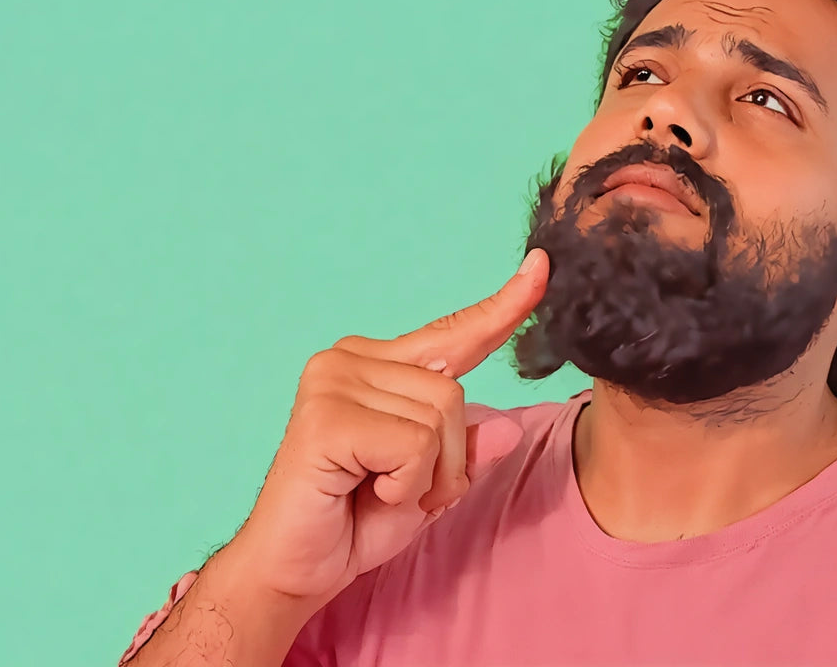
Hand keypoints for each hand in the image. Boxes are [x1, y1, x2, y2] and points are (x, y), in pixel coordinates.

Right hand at [224, 249, 548, 606]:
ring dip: (425, 476)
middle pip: (454, 392)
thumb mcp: (432, 483)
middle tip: (398, 489)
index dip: (502, 307)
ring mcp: (333, 381)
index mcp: (377, 364)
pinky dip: (405, 484)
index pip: (453, 333)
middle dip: (446, 459)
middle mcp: (350, 359)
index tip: (541, 267)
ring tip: (379, 491)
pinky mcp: (327, 416)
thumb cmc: (356, 521)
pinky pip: (414, 445)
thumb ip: (466, 449)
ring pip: (439, 419)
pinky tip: (365, 491)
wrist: (296, 570)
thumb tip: (506, 426)